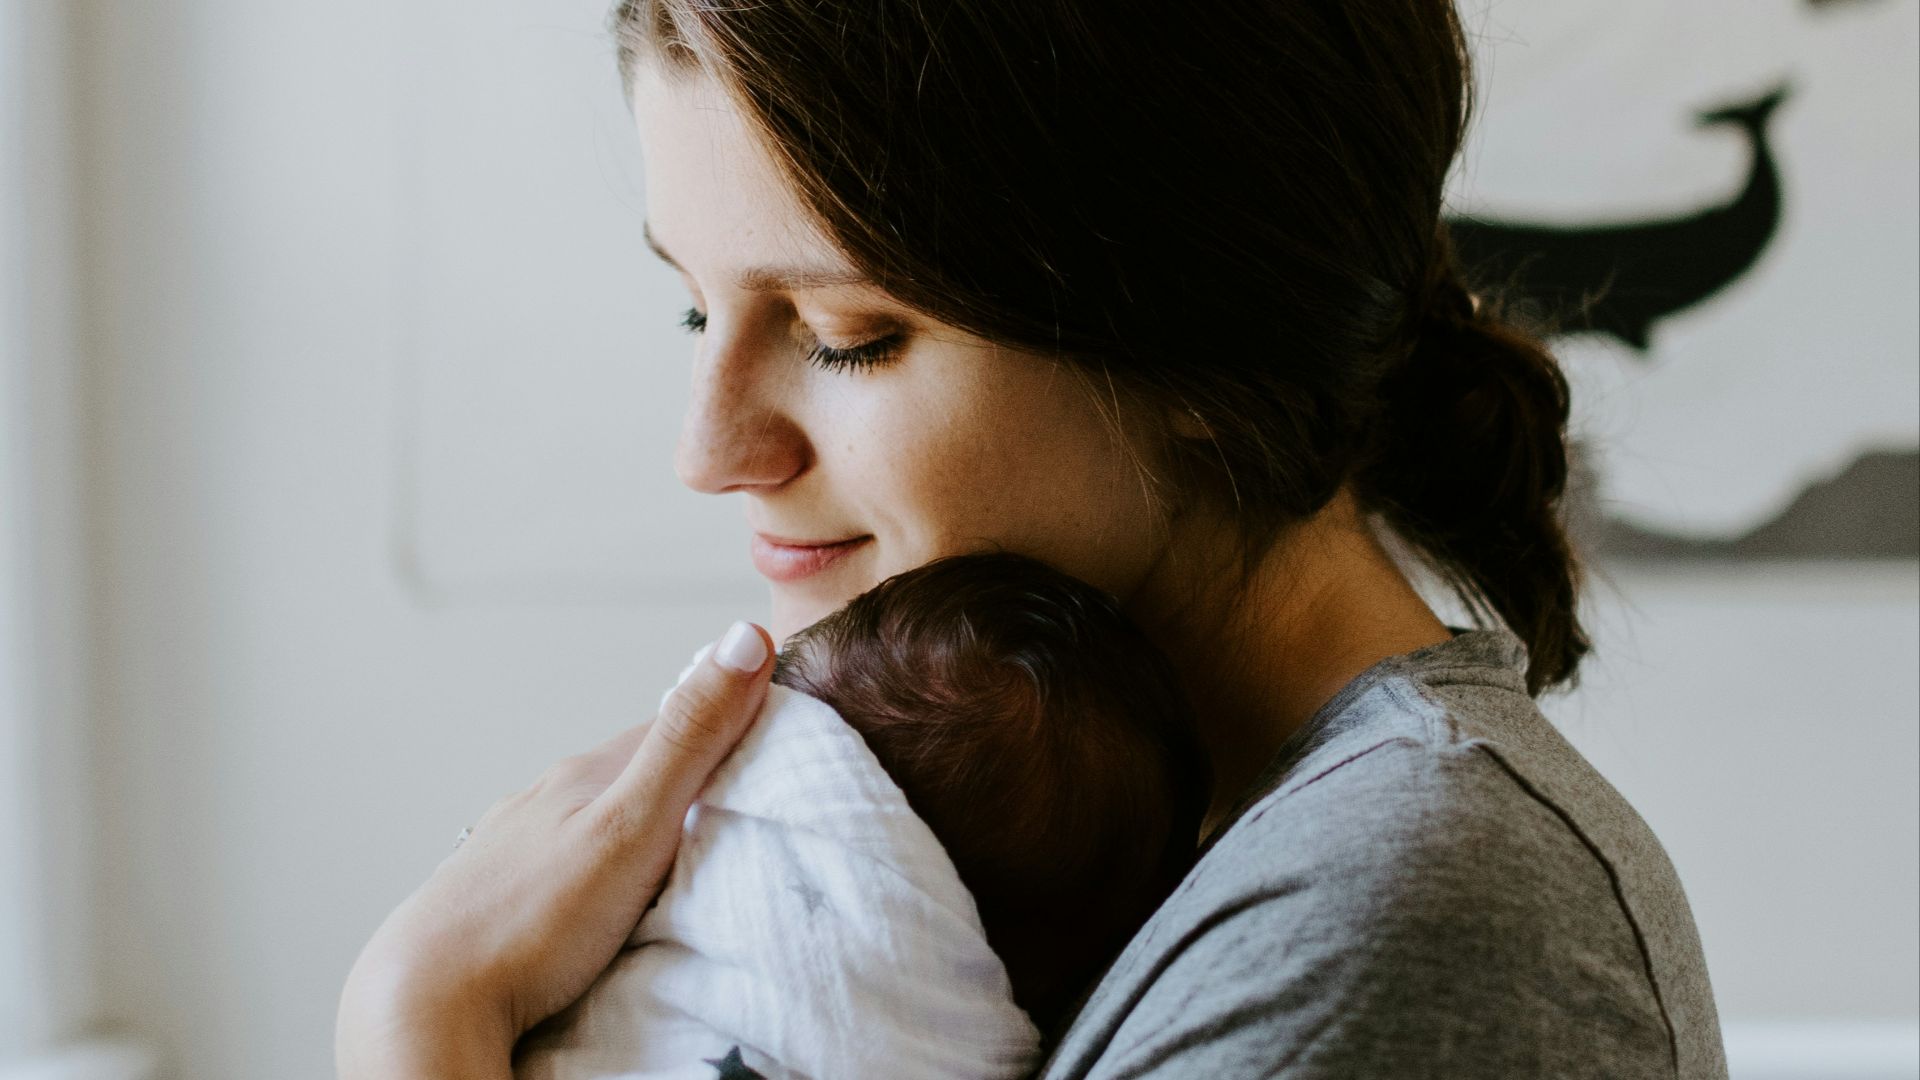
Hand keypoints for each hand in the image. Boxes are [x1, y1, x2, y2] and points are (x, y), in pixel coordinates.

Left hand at [335, 622, 773, 1078]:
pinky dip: (593, 867)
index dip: (726, 723)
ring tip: (674, 856)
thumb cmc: (531, 922)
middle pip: (631, 772)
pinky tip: (598, 895)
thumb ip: (689, 740)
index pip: (672, 726)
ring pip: (592, 817)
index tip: (774, 736)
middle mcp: (544, 799)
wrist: (423, 1002)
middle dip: (682, 779)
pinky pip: (560, 864)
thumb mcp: (632, 825)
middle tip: (737, 805)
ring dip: (635, 825)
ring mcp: (514, 846)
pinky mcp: (495, 894)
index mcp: (584, 775)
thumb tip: (743, 637)